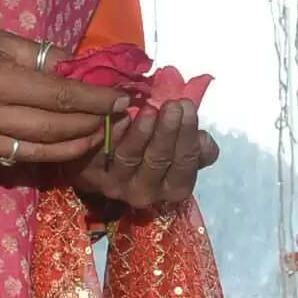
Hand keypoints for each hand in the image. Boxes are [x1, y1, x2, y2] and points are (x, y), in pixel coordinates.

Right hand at [0, 9, 128, 171]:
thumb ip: (39, 56)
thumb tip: (80, 67)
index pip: (59, 96)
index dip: (96, 100)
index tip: (123, 99)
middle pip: (52, 130)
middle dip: (91, 126)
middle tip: (116, 119)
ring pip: (35, 153)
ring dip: (72, 147)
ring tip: (96, 135)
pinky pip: (10, 159)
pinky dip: (40, 154)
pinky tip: (59, 145)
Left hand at [76, 97, 220, 209]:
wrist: (109, 161)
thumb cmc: (153, 150)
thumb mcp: (180, 152)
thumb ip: (197, 148)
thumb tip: (204, 141)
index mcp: (173, 188)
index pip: (184, 166)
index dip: (187, 136)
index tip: (187, 106)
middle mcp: (146, 193)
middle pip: (159, 161)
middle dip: (168, 132)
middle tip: (172, 105)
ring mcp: (117, 185)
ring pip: (131, 158)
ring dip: (141, 133)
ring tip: (149, 109)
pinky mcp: (93, 174)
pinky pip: (103, 153)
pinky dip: (113, 133)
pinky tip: (121, 115)